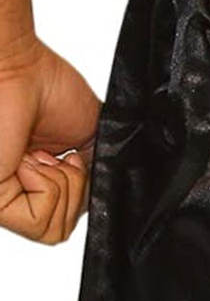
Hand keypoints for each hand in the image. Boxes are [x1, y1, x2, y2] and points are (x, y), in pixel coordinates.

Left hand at [0, 37, 100, 243]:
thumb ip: (96, 173)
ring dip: (63, 188)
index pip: (66, 218)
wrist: (20, 68)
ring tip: (41, 155)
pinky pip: (40, 221)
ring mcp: (3, 199)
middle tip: (57, 156)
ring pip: (53, 231)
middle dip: (76, 190)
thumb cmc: (47, 88)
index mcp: (35, 180)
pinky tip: (32, 160)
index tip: (69, 156)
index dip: (81, 191)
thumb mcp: (92, 138)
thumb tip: (107, 197)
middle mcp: (16, 192)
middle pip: (63, 229)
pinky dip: (50, 187)